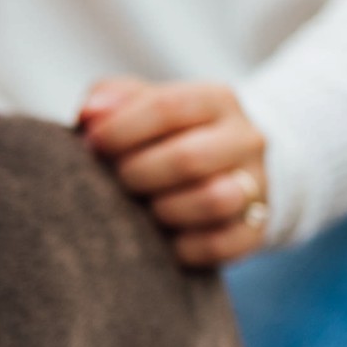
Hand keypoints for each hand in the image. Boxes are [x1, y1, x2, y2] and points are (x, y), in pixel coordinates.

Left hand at [79, 78, 270, 266]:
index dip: (120, 130)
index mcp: (216, 100)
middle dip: (138, 174)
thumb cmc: (169, 137)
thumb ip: (113, 99)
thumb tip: (89, 114)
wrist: (227, 171)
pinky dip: (181, 247)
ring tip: (145, 209)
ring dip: (164, 210)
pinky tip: (163, 240)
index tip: (92, 145)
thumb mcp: (145, 105)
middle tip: (118, 181)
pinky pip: (217, 245)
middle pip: (188, 158)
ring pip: (213, 200)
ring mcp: (257, 185)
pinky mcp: (254, 230)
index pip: (167, 108)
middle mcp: (245, 139)